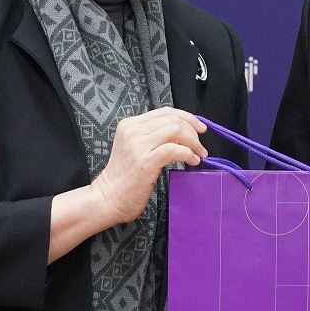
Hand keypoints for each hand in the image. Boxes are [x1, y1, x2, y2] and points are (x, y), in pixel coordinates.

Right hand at [91, 109, 207, 225]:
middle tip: (201, 144)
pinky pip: (175, 149)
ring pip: (176, 130)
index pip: (165, 112)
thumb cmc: (124, 178)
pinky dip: (189, 154)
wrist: (108, 198)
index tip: (199, 128)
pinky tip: (192, 161)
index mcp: (129, 124)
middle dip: (193, 130)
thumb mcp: (134, 148)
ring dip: (193, 142)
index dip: (187, 117)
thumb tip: (183, 133)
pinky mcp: (146, 160)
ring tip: (199, 154)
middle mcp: (132, 130)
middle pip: (173, 119)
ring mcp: (138, 145)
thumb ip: (152, 136)